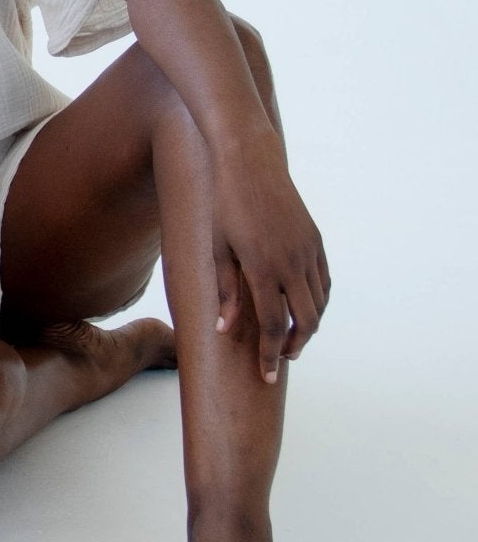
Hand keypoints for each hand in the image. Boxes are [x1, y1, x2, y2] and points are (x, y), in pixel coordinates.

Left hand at [210, 129, 330, 382]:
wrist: (250, 162)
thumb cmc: (224, 205)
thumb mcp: (216, 249)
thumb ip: (225, 292)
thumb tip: (224, 331)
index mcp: (262, 268)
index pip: (271, 327)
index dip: (269, 356)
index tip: (268, 379)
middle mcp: (291, 263)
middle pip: (304, 323)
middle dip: (293, 347)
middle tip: (279, 361)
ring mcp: (307, 251)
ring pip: (318, 304)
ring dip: (307, 327)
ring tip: (289, 339)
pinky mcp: (315, 241)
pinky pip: (324, 282)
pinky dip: (317, 302)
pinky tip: (303, 309)